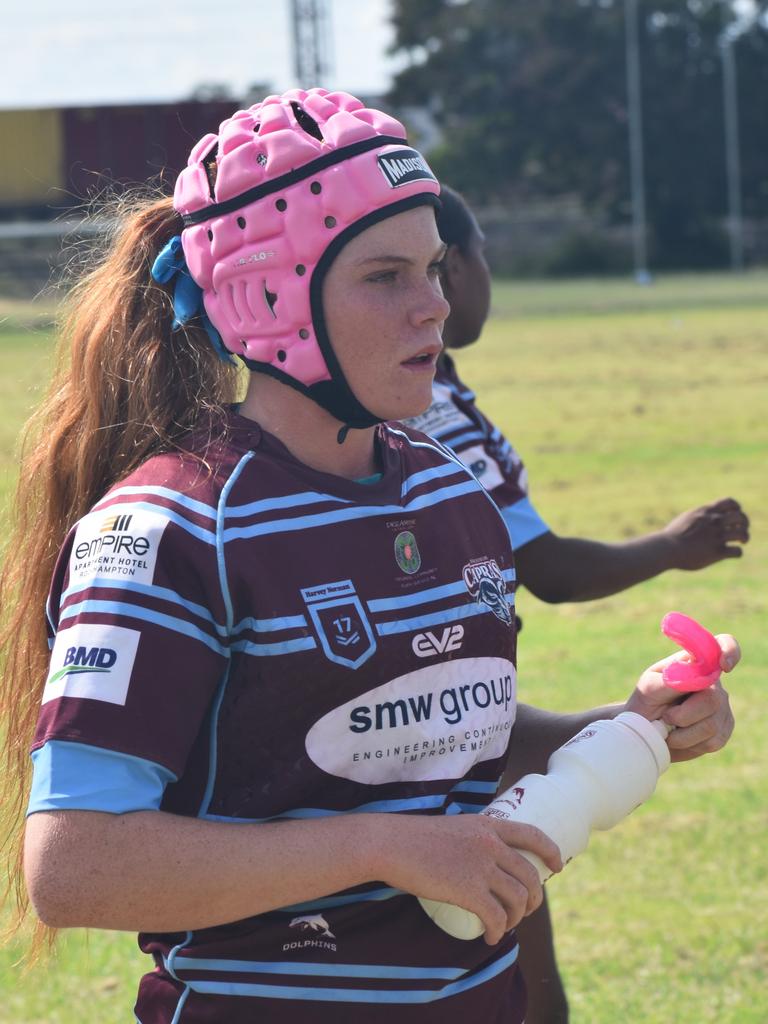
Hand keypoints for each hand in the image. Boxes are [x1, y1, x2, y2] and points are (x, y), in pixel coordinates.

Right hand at [372, 813, 561, 945]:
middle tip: (524, 910)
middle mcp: (490, 844)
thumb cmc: (414, 837)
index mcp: (488, 825)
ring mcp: (480, 867)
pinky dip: (498, 932)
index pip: (533, 834)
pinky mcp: (467, 889)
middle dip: (534, 898)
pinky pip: (496, 917)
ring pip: (517, 898)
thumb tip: (482, 861)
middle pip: (529, 875)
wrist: (391, 844)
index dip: (551, 851)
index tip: (557, 866)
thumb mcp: (453, 828)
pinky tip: (490, 938)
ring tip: (505, 925)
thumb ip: (472, 840)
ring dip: (516, 918)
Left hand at [625, 633, 738, 760]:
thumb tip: (694, 676)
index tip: (723, 665)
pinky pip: (713, 741)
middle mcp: (713, 682)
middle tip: (665, 716)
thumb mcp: (649, 688)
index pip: (723, 645)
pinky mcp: (723, 730)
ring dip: (682, 733)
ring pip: (711, 725)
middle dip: (683, 714)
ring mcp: (722, 706)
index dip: (730, 651)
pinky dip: (689, 744)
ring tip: (668, 728)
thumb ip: (670, 680)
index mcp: (696, 663)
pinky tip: (678, 738)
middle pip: (712, 699)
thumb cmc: (646, 702)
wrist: (644, 730)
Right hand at [663, 498, 748, 569]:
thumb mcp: (686, 518)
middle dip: (744, 523)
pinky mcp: (717, 552)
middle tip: (740, 530)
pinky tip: (731, 553)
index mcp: (706, 512)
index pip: (731, 503)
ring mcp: (716, 537)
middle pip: (741, 517)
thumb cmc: (672, 535)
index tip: (735, 516)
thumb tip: (705, 516)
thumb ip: (700, 516)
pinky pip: (737, 551)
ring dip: (745, 538)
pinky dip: (738, 552)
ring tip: (741, 542)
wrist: (666, 548)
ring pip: (742, 534)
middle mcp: (714, 522)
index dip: (737, 509)